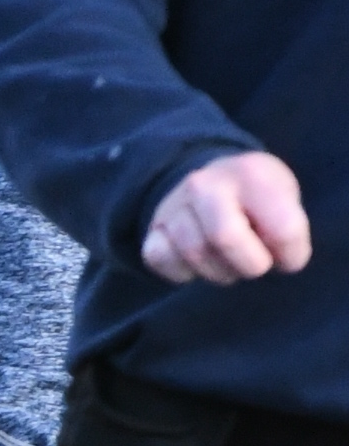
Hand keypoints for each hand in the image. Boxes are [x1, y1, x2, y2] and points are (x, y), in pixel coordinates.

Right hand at [140, 151, 310, 287]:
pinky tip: (200, 261)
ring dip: (219, 271)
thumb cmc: (257, 198)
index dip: (292, 255)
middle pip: (225, 238)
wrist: (213, 180)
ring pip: (195, 255)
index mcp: (251, 173)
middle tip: (256, 262)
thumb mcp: (286, 198)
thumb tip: (276, 261)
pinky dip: (185, 272)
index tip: (288, 254)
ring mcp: (173, 205)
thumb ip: (289, 229)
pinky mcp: (153, 229)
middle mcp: (205, 184)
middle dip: (250, 265)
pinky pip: (163, 261)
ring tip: (229, 260)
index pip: (282, 230)